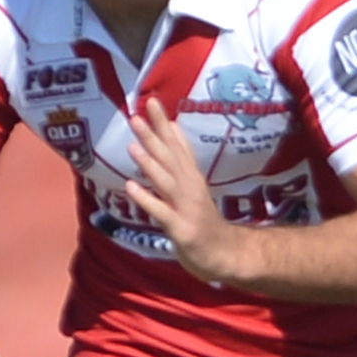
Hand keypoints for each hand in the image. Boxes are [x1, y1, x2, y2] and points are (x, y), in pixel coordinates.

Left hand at [121, 96, 246, 283]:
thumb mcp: (192, 185)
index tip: (151, 101)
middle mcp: (190, 188)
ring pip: (167, 182)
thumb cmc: (203, 220)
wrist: (226, 254)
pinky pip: (162, 213)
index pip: (177, 145)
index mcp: (191, 177)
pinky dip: (147, 200)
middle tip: (138, 115)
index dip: (164, 123)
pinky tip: (131, 187)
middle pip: (171, 158)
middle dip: (154, 136)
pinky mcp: (182, 229)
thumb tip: (171, 127)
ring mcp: (187, 208)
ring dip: (150, 163)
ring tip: (133, 145)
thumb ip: (181, 157)